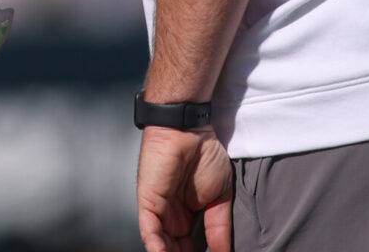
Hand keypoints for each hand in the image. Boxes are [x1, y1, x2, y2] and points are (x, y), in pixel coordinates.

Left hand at [137, 126, 232, 251]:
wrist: (189, 129)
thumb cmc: (205, 155)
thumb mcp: (220, 198)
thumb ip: (219, 228)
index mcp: (187, 216)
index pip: (189, 248)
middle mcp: (170, 217)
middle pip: (175, 250)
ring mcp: (158, 212)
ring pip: (162, 246)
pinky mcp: (148, 204)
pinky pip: (150, 231)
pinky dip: (157, 248)